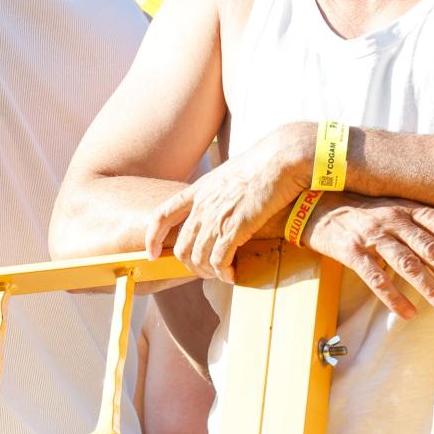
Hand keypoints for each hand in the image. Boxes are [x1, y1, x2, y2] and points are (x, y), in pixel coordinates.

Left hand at [146, 123, 307, 281]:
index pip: (162, 216)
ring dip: (208, 272)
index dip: (153, 237)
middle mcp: (202, 205)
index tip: (153, 253)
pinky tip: (232, 275)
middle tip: (206, 270)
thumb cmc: (263, 164)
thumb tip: (222, 203)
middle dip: (190, 265)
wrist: (280, 159)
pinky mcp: (235, 228)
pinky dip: (223, 273)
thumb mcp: (229, 174)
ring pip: (198, 258)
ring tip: (221, 274)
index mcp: (198, 190)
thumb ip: (218, 191)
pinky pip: (219, 261)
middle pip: (180, 246)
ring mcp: (216, 217)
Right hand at [303, 194, 433, 318]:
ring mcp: (372, 236)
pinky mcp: (351, 252)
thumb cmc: (360, 211)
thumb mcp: (391, 208)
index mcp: (406, 208)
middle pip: (431, 250)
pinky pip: (377, 279)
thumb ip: (417, 224)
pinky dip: (394, 298)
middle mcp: (393, 219)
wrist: (316, 206)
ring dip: (432, 289)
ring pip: (409, 266)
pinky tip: (408, 312)